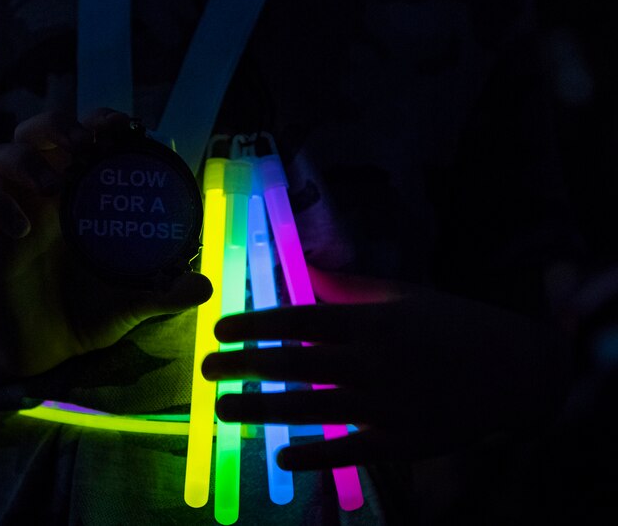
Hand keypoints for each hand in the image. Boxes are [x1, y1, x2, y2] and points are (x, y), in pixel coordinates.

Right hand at [0, 110, 210, 375]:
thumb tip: (205, 287)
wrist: (49, 351)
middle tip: (81, 146)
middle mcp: (46, 194)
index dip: (99, 119)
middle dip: (56, 126)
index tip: (123, 127)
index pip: (85, 134)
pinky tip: (24, 232)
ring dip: (26, 161)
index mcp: (82, 194)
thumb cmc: (90, 311)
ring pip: (1, 156)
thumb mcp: (134, 302)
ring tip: (53, 186)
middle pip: (35, 131)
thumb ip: (165, 292)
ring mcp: (15, 212)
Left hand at [202, 274, 568, 469]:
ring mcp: (386, 405)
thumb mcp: (403, 295)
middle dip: (245, 365)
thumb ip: (348, 286)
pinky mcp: (402, 442)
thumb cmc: (455, 324)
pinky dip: (314, 454)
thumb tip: (301, 266)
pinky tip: (280, 456)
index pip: (299, 320)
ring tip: (223, 408)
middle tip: (205, 369)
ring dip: (262, 408)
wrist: (518, 370)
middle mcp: (373, 362)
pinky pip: (350, 451)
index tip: (220, 330)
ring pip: (311, 406)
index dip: (255, 325)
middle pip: (295, 363)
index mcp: (372, 322)